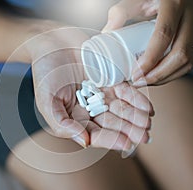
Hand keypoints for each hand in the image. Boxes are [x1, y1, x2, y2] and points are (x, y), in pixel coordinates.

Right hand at [29, 28, 153, 150]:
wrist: (51, 42)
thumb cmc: (44, 71)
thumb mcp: (46, 100)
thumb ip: (62, 123)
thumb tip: (84, 142)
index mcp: (76, 117)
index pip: (96, 133)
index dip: (111, 139)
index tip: (127, 143)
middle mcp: (91, 108)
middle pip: (113, 124)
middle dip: (129, 130)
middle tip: (144, 136)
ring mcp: (102, 93)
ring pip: (122, 109)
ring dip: (136, 117)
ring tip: (148, 122)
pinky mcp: (110, 78)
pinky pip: (126, 91)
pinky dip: (136, 99)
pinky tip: (147, 107)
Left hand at [102, 0, 192, 85]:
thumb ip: (121, 12)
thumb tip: (107, 33)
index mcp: (173, 4)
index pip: (164, 35)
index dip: (150, 59)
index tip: (136, 73)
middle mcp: (190, 16)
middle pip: (181, 53)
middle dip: (159, 74)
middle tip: (140, 81)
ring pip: (188, 60)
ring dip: (167, 76)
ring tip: (146, 81)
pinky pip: (190, 60)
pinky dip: (174, 72)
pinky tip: (158, 75)